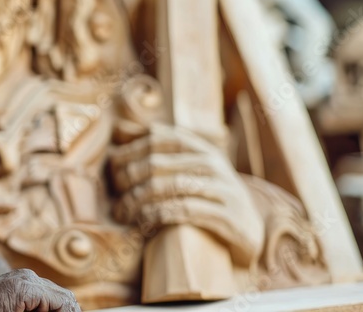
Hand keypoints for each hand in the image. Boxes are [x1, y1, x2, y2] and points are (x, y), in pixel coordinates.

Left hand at [109, 121, 264, 264]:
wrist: (251, 232)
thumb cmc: (208, 198)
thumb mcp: (190, 170)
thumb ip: (159, 150)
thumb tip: (120, 130)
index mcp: (201, 149)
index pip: (158, 139)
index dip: (130, 151)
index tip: (112, 168)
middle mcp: (213, 165)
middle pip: (157, 164)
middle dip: (129, 179)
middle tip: (115, 197)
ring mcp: (223, 189)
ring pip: (169, 187)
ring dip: (138, 200)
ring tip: (123, 213)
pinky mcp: (227, 216)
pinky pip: (185, 211)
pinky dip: (158, 215)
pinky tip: (144, 221)